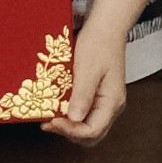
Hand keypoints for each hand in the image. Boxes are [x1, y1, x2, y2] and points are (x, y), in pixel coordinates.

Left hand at [46, 13, 129, 142]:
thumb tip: (73, 119)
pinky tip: (58, 108)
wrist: (106, 27)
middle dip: (69, 133)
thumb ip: (82, 95)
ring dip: (69, 126)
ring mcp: (106, 102)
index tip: (52, 120)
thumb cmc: (98, 43)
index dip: (70, 131)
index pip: (92, 131)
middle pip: (92, 135)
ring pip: (88, 127)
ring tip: (50, 116)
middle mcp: (112, 106)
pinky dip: (71, 116)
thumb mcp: (87, 68)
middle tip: (49, 122)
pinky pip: (85, 114)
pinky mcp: (98, 96)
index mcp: (112, 102)